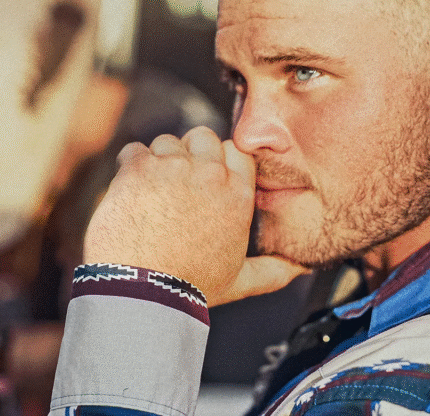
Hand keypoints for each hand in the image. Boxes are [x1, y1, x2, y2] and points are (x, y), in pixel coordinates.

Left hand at [83, 127, 305, 305]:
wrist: (143, 292)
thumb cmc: (189, 288)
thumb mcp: (240, 280)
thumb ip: (272, 270)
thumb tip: (301, 269)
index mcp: (238, 196)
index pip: (235, 151)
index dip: (218, 160)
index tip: (204, 179)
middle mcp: (210, 175)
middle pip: (202, 137)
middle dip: (189, 153)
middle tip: (176, 185)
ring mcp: (174, 168)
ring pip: (166, 141)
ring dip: (158, 160)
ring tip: (151, 194)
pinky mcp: (139, 169)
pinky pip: (134, 151)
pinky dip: (128, 167)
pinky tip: (130, 195)